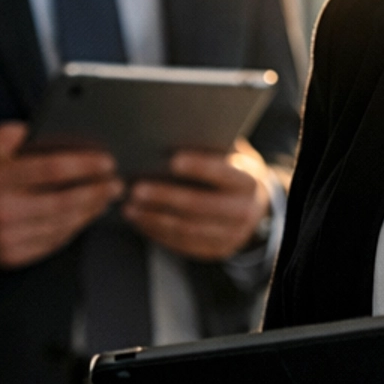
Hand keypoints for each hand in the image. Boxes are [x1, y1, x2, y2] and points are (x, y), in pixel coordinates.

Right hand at [0, 120, 120, 267]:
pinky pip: (52, 242)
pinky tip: (83, 215)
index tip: (106, 162)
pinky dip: (72, 228)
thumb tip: (66, 136)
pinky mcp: (10, 255)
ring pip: (62, 225)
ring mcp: (5, 237)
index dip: (84, 166)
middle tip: (116, 183)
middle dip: (96, 192)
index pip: (51, 170)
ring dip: (89, 212)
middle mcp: (0, 209)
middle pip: (63, 202)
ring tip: (105, 198)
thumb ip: (26, 135)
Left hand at [121, 140, 273, 260]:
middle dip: (166, 198)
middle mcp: (243, 211)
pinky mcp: (215, 251)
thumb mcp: (232, 156)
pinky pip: (182, 244)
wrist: (253, 207)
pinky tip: (140, 221)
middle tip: (137, 189)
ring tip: (130, 207)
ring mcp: (230, 236)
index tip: (172, 160)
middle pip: (201, 206)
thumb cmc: (231, 171)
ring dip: (155, 219)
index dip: (200, 167)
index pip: (224, 173)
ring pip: (188, 230)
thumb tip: (175, 132)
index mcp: (248, 182)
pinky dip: (158, 233)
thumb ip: (212, 146)